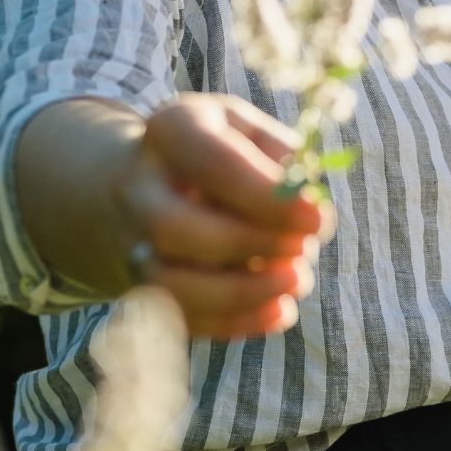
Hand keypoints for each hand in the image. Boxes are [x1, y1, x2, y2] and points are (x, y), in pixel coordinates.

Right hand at [108, 94, 335, 340]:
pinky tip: (280, 311)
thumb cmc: (216, 150)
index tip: (318, 218)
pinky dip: (234, 322)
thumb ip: (284, 158)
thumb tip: (311, 203)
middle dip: (249, 245)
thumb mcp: (249, 129)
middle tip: (304, 250)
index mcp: (171, 129)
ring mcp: (131, 241)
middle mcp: (137, 187)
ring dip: (239, 293)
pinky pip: (178, 317)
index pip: (214, 164)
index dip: (269, 197)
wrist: (144, 178)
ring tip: (296, 282)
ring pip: (167, 283)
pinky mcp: (140, 286)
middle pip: (175, 227)